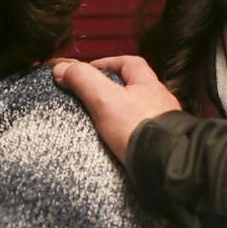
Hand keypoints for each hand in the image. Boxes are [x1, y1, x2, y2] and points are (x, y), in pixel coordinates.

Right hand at [51, 54, 180, 162]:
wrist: (165, 165)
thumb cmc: (138, 127)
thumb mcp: (105, 100)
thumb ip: (84, 81)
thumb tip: (61, 68)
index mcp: (149, 85)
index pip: (130, 62)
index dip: (108, 62)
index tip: (88, 70)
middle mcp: (160, 102)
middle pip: (134, 88)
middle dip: (113, 90)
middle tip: (90, 98)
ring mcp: (163, 125)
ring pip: (138, 113)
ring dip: (120, 115)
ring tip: (99, 123)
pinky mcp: (161, 147)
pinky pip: (141, 135)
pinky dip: (127, 136)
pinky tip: (115, 144)